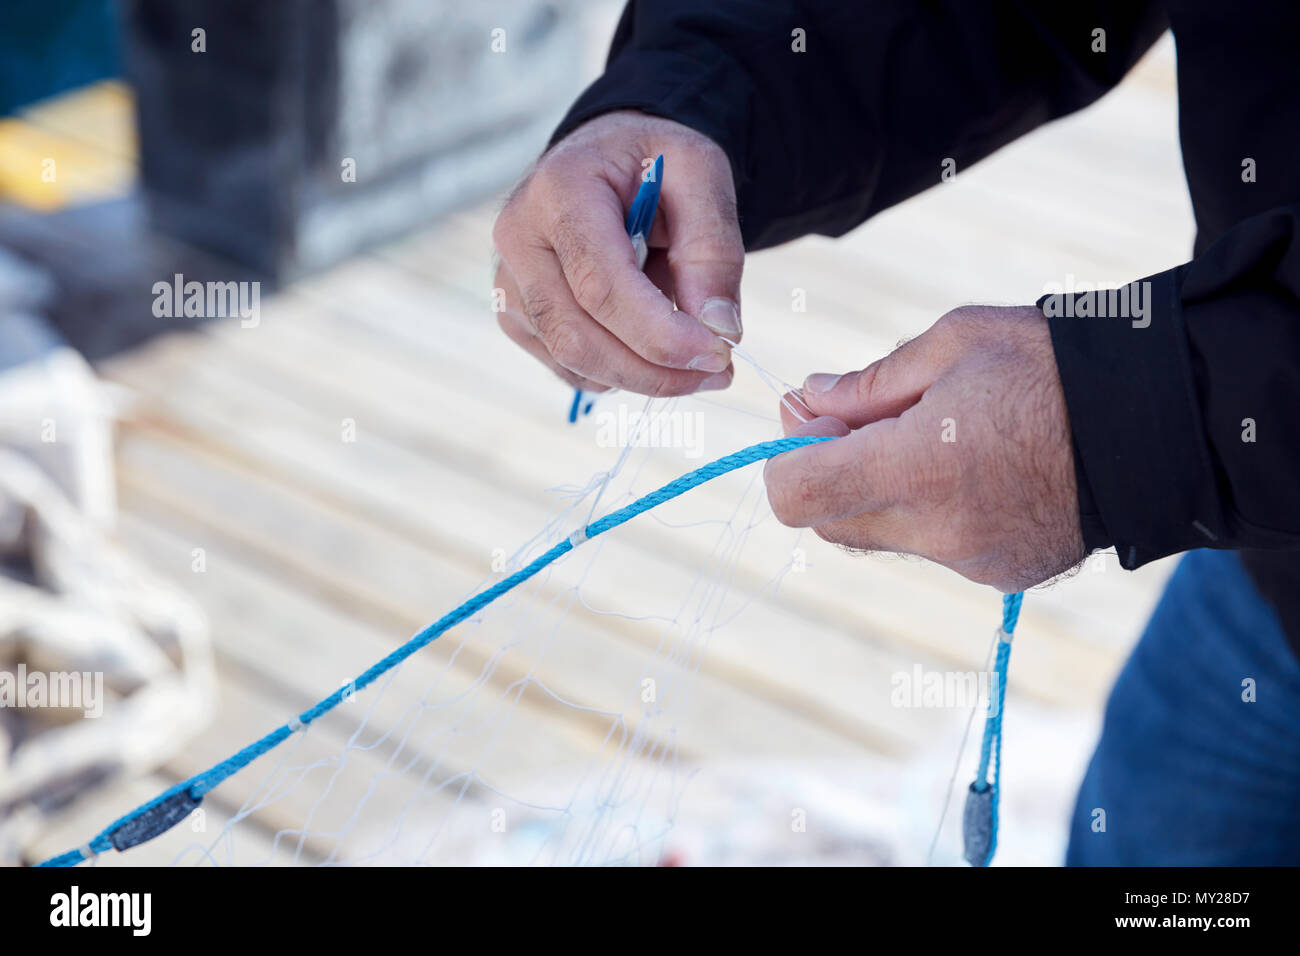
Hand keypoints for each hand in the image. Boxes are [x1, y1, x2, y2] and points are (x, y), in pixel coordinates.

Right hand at [492, 111, 743, 396]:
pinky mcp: (515, 315)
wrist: (608, 159)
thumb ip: (714, 248)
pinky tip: (652, 348)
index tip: (720, 353)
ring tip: (695, 359)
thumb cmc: (654, 163)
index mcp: (559, 190)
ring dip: (643, 377)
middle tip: (719, 372)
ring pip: (573, 361)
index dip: (661, 334)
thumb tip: (719, 329)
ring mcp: (509, 281)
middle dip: (656, 371)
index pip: (601, 286)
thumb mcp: (702, 175)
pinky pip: (568, 368)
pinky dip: (619, 373)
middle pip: (579, 336)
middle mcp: (519, 238)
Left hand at [764, 305, 1085, 591]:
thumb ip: (867, 383)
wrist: (1159, 422)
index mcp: (915, 467)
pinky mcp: (1001, 574)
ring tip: (935, 439)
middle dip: (829, 473)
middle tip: (866, 420)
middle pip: (829, 522)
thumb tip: (807, 401)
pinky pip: (933, 550)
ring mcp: (970, 560)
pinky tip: (975, 470)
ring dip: (879, 494)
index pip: (795, 496)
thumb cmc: (1052, 365)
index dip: (788, 459)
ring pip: (880, 538)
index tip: (815, 421)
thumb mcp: (954, 343)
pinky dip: (929, 514)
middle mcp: (936, 530)